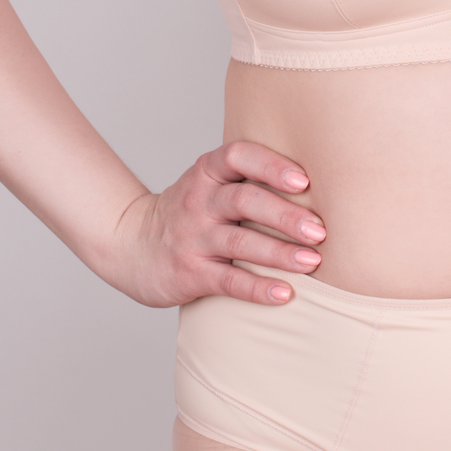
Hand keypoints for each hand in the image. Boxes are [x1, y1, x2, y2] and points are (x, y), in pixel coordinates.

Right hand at [104, 141, 325, 307]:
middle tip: (321, 231)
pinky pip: (228, 281)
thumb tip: (320, 181)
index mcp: (207, 172)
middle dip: (286, 216)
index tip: (303, 180)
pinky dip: (258, 288)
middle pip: (245, 201)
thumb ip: (249, 178)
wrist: (129, 245)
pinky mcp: (190, 273)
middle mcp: (199, 201)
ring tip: (313, 262)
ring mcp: (193, 238)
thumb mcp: (209, 184)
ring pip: (240, 243)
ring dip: (280, 253)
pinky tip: (285, 294)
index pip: (238, 156)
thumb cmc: (189, 212)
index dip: (271, 166)